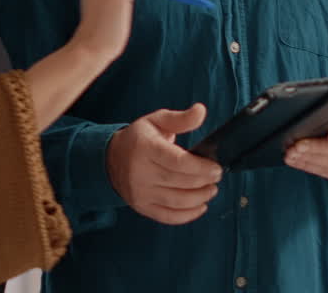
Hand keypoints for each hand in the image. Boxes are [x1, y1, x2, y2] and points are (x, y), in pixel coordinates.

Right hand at [107, 104, 222, 224]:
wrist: (112, 158)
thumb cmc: (139, 138)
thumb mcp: (157, 121)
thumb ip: (181, 118)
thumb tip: (201, 111)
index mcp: (145, 148)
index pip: (177, 162)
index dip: (200, 167)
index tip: (216, 168)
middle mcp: (140, 172)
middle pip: (179, 182)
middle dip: (203, 182)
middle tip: (216, 177)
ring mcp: (140, 192)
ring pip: (176, 201)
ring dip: (199, 198)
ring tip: (211, 190)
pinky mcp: (142, 207)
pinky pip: (168, 216)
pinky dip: (187, 215)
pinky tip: (200, 206)